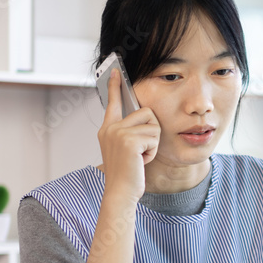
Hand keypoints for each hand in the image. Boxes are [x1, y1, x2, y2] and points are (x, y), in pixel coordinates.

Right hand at [97, 69, 159, 202]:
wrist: (121, 192)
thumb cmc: (127, 173)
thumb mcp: (124, 149)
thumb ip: (128, 131)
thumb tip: (143, 114)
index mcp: (108, 128)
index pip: (113, 101)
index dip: (115, 85)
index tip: (116, 70)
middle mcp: (110, 128)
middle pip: (147, 112)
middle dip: (152, 132)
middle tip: (140, 151)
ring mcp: (118, 133)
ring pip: (153, 126)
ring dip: (153, 143)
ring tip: (140, 157)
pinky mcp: (129, 141)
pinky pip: (155, 137)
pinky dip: (153, 151)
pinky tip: (141, 161)